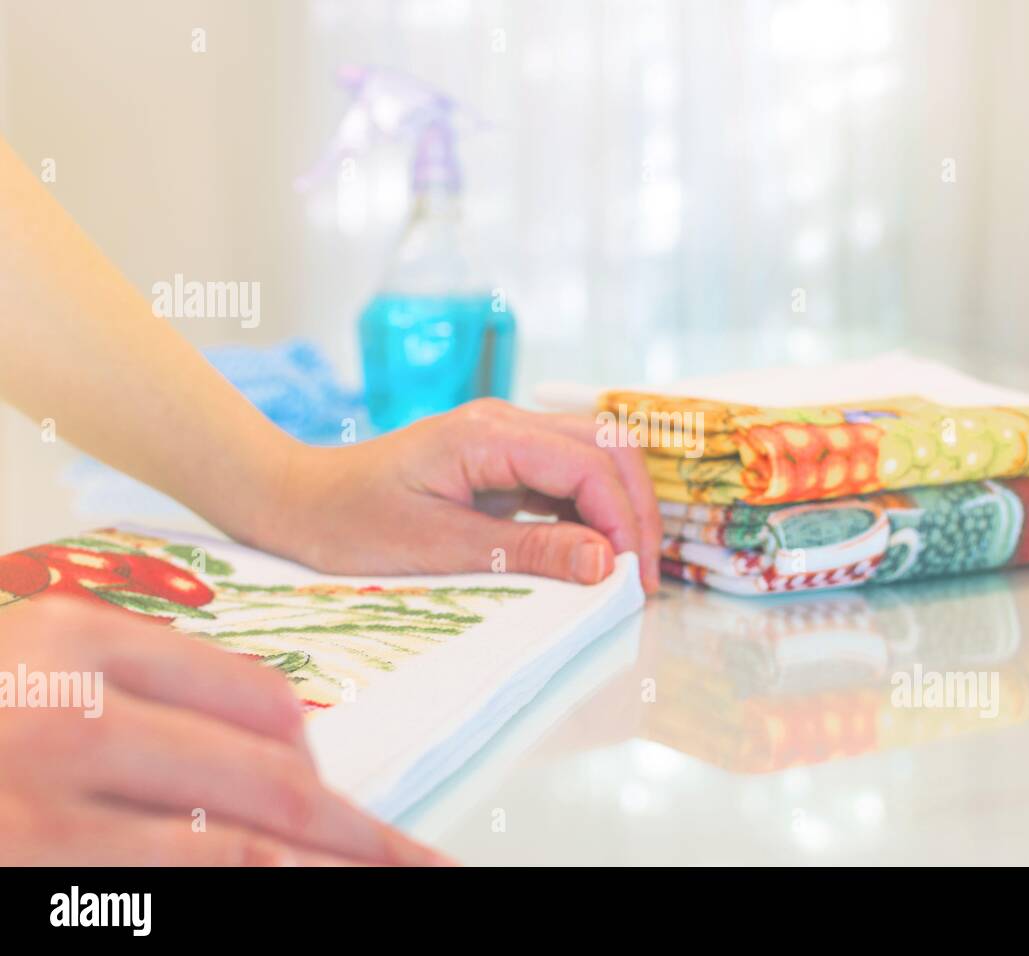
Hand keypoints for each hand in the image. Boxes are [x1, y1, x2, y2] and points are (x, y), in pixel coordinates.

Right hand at [0, 598, 450, 865]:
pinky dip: (243, 895)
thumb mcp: (41, 654)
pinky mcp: (33, 886)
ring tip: (397, 887)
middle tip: (429, 867)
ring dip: (323, 877)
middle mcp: (69, 727)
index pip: (260, 701)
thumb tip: (292, 738)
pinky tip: (285, 891)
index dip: (318, 754)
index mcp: (80, 648)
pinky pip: (166, 897)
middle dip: (365, 835)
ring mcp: (44, 821)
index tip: (345, 796)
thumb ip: (155, 679)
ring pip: (235, 858)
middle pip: (270, 786)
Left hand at [266, 398, 661, 593]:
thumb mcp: (438, 548)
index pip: (589, 463)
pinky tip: (587, 558)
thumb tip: (604, 564)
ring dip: (618, 511)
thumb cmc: (350, 523)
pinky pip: (567, 480)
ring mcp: (508, 439)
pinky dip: (589, 516)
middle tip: (637, 579)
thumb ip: (528, 553)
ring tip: (619, 574)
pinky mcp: (504, 463)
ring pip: (596, 459)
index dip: (622, 520)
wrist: (299, 502)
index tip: (627, 580)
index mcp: (489, 434)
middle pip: (609, 447)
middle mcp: (507, 423)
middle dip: (635, 510)